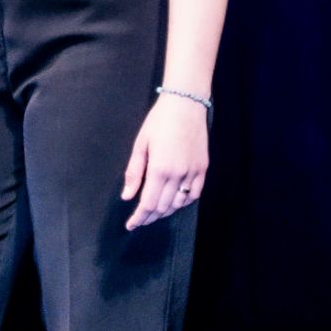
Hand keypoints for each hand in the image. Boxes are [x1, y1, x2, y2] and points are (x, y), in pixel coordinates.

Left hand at [120, 93, 208, 228]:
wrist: (186, 104)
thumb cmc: (159, 121)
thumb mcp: (141, 144)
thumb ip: (134, 172)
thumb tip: (127, 196)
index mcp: (160, 169)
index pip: (148, 203)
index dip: (139, 217)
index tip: (131, 225)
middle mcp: (178, 174)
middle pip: (163, 207)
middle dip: (150, 217)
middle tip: (140, 220)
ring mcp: (193, 172)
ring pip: (179, 204)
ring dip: (165, 212)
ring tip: (154, 213)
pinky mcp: (203, 168)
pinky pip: (194, 194)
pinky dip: (183, 202)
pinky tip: (174, 202)